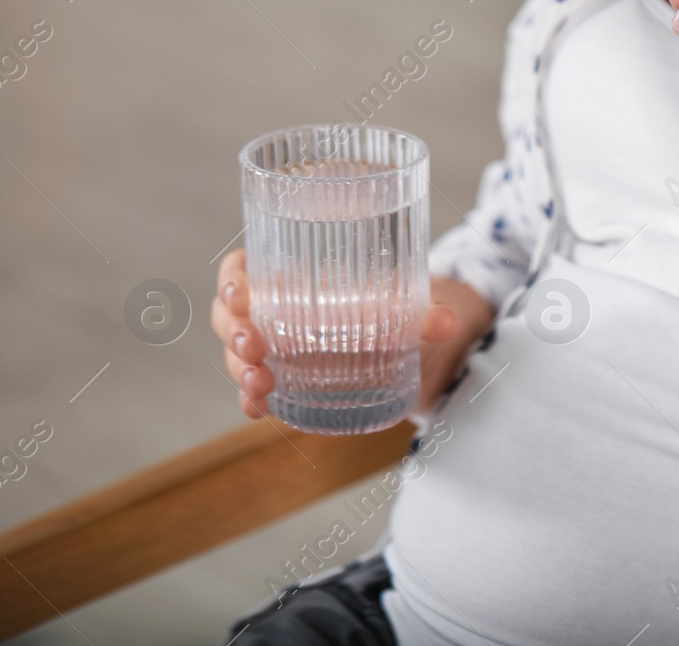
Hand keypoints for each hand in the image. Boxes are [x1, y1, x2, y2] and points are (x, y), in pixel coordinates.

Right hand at [211, 248, 492, 418]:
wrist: (399, 342)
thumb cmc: (387, 308)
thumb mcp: (404, 305)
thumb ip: (425, 312)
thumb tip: (448, 323)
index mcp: (290, 277)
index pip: (241, 269)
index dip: (232, 280)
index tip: (241, 295)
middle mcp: (272, 311)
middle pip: (230, 316)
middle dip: (235, 333)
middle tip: (256, 349)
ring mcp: (272, 347)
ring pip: (235, 354)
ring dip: (239, 370)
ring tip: (260, 385)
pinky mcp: (282, 380)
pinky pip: (253, 389)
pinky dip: (250, 400)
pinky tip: (257, 410)